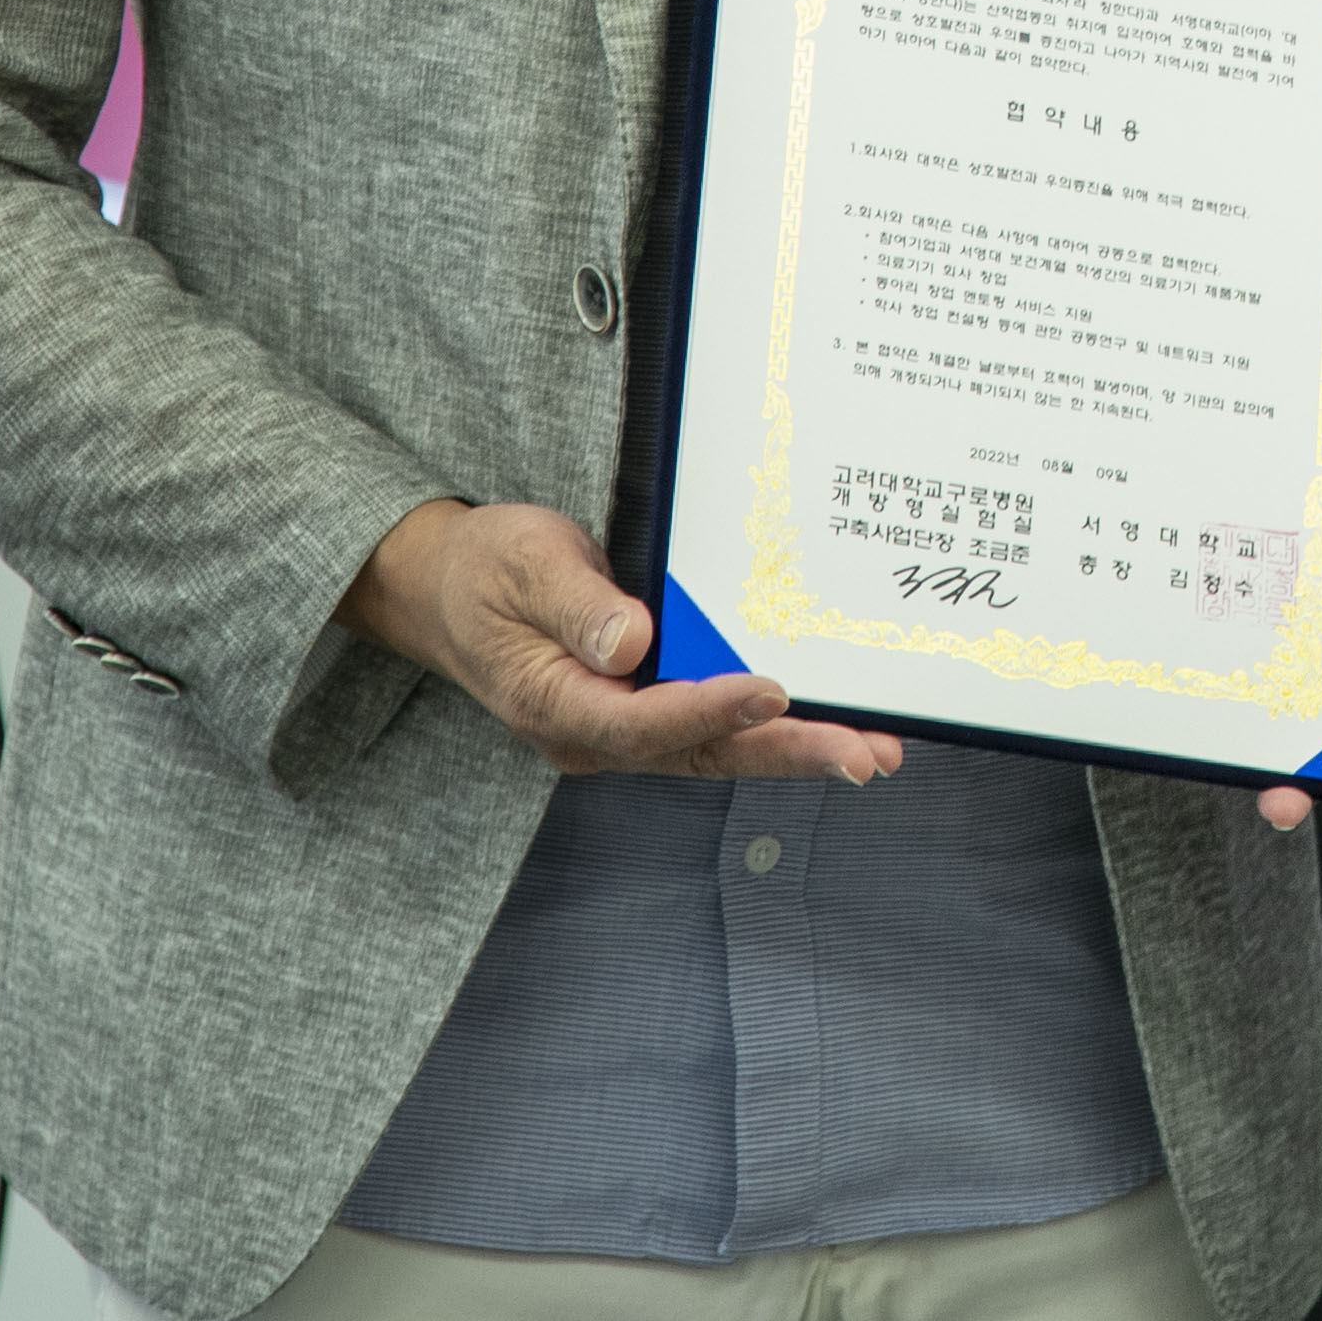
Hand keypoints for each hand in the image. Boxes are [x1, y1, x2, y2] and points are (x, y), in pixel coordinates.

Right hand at [338, 499, 903, 784]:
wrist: (450, 588)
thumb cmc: (486, 570)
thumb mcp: (523, 564)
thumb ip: (577, 606)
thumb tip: (632, 644)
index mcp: (555, 704)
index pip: (641, 721)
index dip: (708, 709)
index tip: (770, 691)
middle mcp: (595, 733)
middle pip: (700, 752)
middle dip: (785, 754)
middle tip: (861, 756)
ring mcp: (622, 728)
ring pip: (718, 749)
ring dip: (793, 750)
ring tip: (872, 750)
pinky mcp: (644, 710)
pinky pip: (715, 729)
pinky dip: (771, 730)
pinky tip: (827, 723)